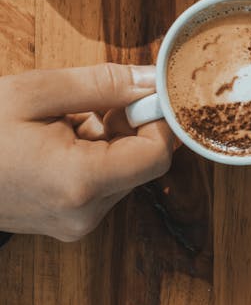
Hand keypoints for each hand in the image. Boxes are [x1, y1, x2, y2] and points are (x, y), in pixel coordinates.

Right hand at [0, 63, 174, 240]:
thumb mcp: (37, 92)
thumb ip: (104, 84)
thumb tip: (152, 79)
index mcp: (80, 182)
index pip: (157, 155)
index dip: (159, 119)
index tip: (146, 91)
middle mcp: (84, 214)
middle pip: (142, 163)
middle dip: (129, 124)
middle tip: (96, 98)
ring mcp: (74, 225)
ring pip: (123, 172)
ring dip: (109, 139)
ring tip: (65, 119)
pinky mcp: (66, 225)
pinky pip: (101, 184)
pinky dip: (93, 156)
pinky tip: (59, 138)